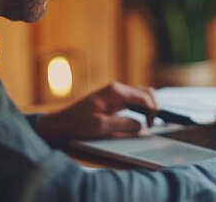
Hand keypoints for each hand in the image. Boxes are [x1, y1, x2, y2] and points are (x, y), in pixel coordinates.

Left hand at [35, 82, 156, 140]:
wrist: (62, 122)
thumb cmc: (78, 123)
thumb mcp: (101, 126)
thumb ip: (123, 125)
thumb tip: (141, 126)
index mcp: (116, 91)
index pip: (144, 97)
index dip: (152, 111)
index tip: (151, 125)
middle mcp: (118, 89)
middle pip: (146, 92)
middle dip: (153, 107)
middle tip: (151, 124)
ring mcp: (116, 93)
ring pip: (141, 95)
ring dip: (147, 108)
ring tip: (147, 123)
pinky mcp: (114, 99)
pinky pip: (133, 100)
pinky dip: (140, 108)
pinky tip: (139, 119)